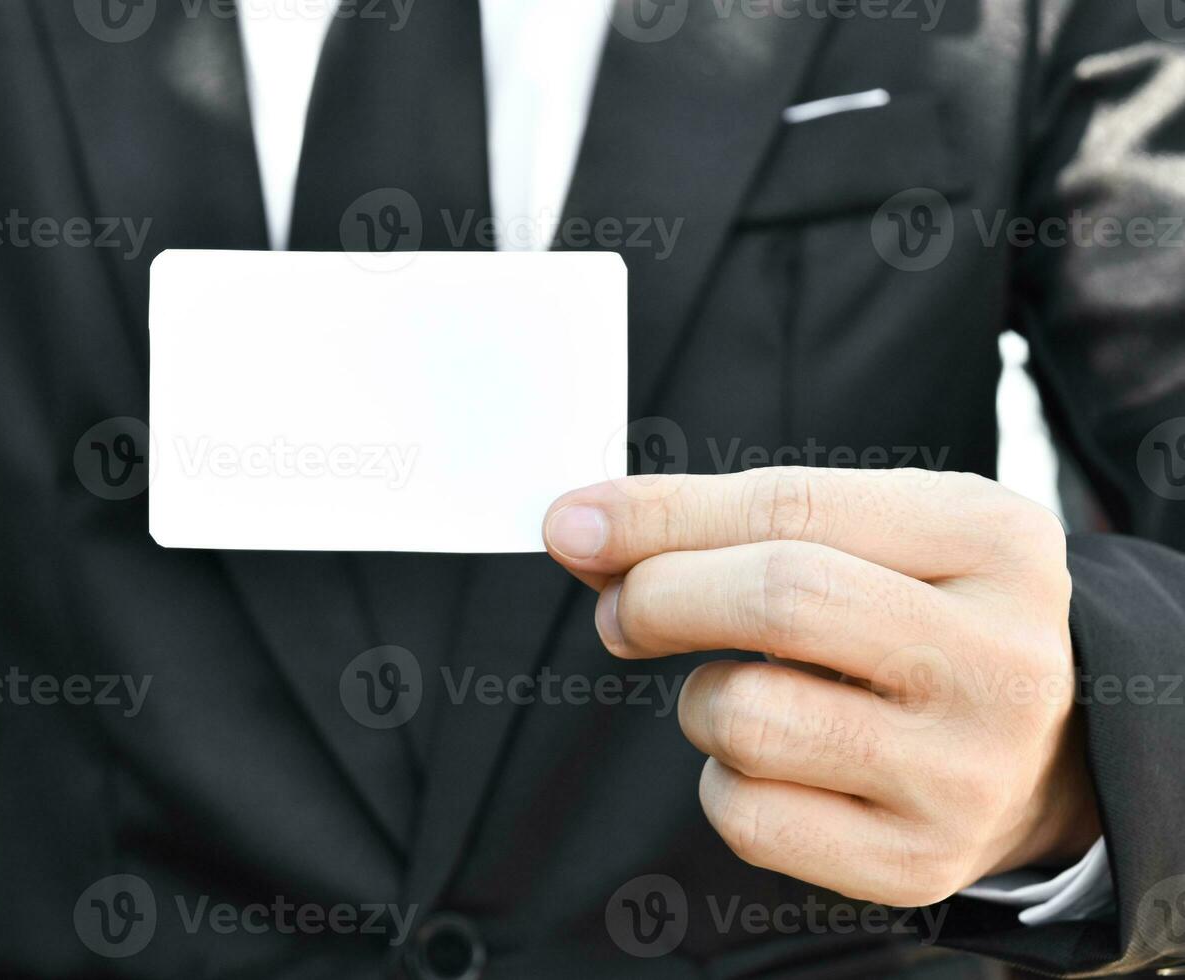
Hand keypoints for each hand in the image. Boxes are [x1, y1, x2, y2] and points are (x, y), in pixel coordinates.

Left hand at [542, 468, 1100, 906]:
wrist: (1043, 753)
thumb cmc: (922, 616)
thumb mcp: (871, 535)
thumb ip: (732, 523)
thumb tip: (582, 533)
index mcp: (992, 540)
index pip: (792, 507)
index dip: (661, 514)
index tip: (573, 524)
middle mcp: (997, 658)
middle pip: (777, 599)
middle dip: (661, 595)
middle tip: (622, 610)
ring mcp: (963, 772)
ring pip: (746, 716)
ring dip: (700, 699)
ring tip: (744, 691)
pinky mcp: (916, 862)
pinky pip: (746, 818)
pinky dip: (723, 782)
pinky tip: (772, 763)